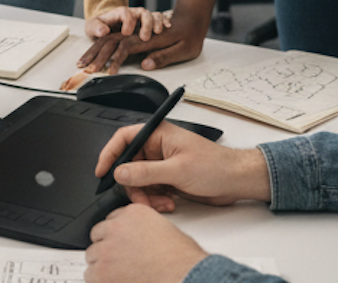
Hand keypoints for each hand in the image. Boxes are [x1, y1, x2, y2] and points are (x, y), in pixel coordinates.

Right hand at [79, 5, 207, 73]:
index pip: (124, 48)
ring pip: (109, 40)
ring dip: (95, 50)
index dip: (113, 60)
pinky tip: (95, 54)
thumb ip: (163, 56)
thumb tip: (145, 64)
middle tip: (83, 67)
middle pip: (111, 42)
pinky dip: (103, 46)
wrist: (193, 19)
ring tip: (83, 61)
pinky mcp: (136, 35)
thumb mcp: (182, 50)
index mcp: (148, 38)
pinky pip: (115, 40)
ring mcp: (136, 33)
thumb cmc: (189, 36)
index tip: (105, 72)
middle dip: (95, 54)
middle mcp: (138, 34)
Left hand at [85, 204, 205, 282]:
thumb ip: (145, 228)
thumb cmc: (182, 260)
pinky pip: (90, 275)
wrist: (183, 276)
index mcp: (133, 213)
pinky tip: (114, 282)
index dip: (118, 234)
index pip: (113, 218)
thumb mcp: (165, 229)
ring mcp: (107, 248)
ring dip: (102, 264)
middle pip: (98, 234)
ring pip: (92, 254)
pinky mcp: (102, 271)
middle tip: (120, 260)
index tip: (122, 243)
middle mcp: (116, 227)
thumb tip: (137, 237)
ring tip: (119, 273)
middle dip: (108, 247)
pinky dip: (99, 280)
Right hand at [94, 120, 268, 210]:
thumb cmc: (215, 166)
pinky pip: (150, 190)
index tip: (102, 172)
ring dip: (146, 195)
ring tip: (162, 204)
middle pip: (129, 165)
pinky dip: (155, 200)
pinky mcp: (168, 178)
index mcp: (158, 134)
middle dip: (133, 185)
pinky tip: (168, 204)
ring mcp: (162, 164)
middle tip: (141, 199)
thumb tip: (120, 172)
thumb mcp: (177, 170)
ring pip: (138, 181)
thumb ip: (146, 172)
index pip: (124, 138)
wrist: (236, 181)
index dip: (110, 154)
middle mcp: (157, 147)